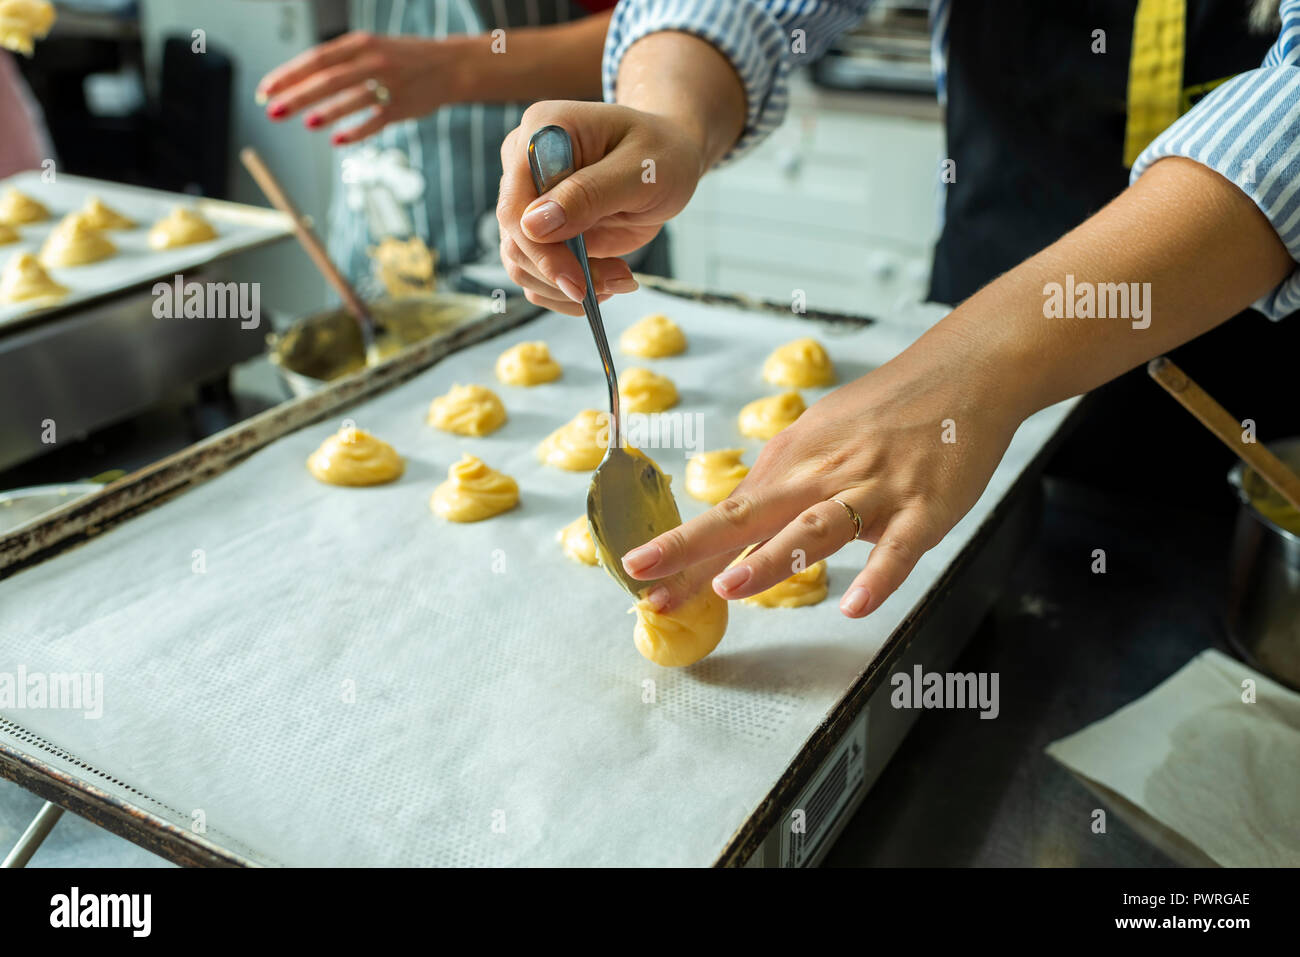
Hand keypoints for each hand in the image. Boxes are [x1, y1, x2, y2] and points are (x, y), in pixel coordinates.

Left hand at [257, 32, 467, 145]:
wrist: (450, 66)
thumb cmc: (401, 58)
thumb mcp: (371, 47)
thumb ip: (339, 60)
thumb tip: (297, 81)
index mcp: (360, 43)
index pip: (317, 58)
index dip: (289, 75)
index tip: (266, 90)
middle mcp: (374, 61)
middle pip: (329, 79)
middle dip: (298, 95)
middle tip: (273, 110)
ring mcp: (390, 85)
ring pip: (353, 99)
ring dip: (328, 112)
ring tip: (306, 123)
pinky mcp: (402, 108)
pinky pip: (376, 122)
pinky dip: (356, 132)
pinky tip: (337, 140)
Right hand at [496, 100, 708, 314]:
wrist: (666, 161)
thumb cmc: (660, 154)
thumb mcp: (641, 170)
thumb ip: (590, 193)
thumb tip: (534, 224)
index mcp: (541, 132)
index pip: (515, 205)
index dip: (541, 251)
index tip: (579, 284)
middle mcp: (523, 166)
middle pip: (515, 241)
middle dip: (563, 275)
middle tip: (616, 282)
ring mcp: (529, 201)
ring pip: (521, 265)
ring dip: (568, 289)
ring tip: (619, 280)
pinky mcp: (542, 231)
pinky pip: (538, 276)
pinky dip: (569, 292)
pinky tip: (606, 282)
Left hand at [621, 321, 1027, 616]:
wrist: (964, 371)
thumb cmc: (886, 412)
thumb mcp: (820, 440)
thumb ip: (782, 492)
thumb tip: (739, 545)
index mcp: (793, 461)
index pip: (728, 513)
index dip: (681, 546)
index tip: (636, 574)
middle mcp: (823, 474)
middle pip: (750, 516)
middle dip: (694, 550)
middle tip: (649, 583)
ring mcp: (874, 490)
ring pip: (815, 528)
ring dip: (772, 560)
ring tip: (729, 589)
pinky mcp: (924, 507)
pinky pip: (898, 548)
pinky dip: (878, 576)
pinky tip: (854, 604)